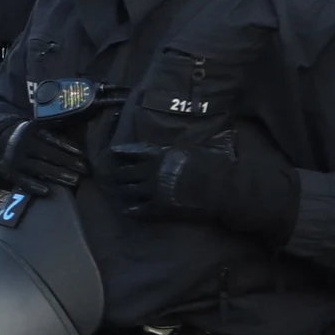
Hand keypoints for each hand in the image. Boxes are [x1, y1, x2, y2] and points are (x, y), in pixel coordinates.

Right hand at [0, 120, 88, 196]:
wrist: (0, 145)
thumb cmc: (31, 138)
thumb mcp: (39, 128)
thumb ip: (56, 127)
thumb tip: (81, 121)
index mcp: (31, 129)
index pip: (52, 138)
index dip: (68, 146)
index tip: (82, 154)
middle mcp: (22, 143)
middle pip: (48, 153)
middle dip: (68, 162)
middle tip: (85, 169)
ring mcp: (15, 158)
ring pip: (38, 168)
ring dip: (58, 175)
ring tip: (74, 180)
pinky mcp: (9, 172)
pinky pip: (23, 181)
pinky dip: (35, 187)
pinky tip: (47, 192)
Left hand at [108, 131, 297, 239]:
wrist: (225, 188)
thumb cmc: (216, 164)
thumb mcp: (198, 145)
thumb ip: (184, 141)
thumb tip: (191, 125)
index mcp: (161, 154)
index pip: (133, 151)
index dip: (121, 152)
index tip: (112, 152)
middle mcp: (153, 171)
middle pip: (125, 172)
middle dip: (117, 174)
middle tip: (109, 175)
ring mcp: (155, 191)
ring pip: (128, 190)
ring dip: (121, 190)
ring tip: (115, 190)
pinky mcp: (160, 208)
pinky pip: (139, 209)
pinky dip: (131, 209)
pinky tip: (126, 208)